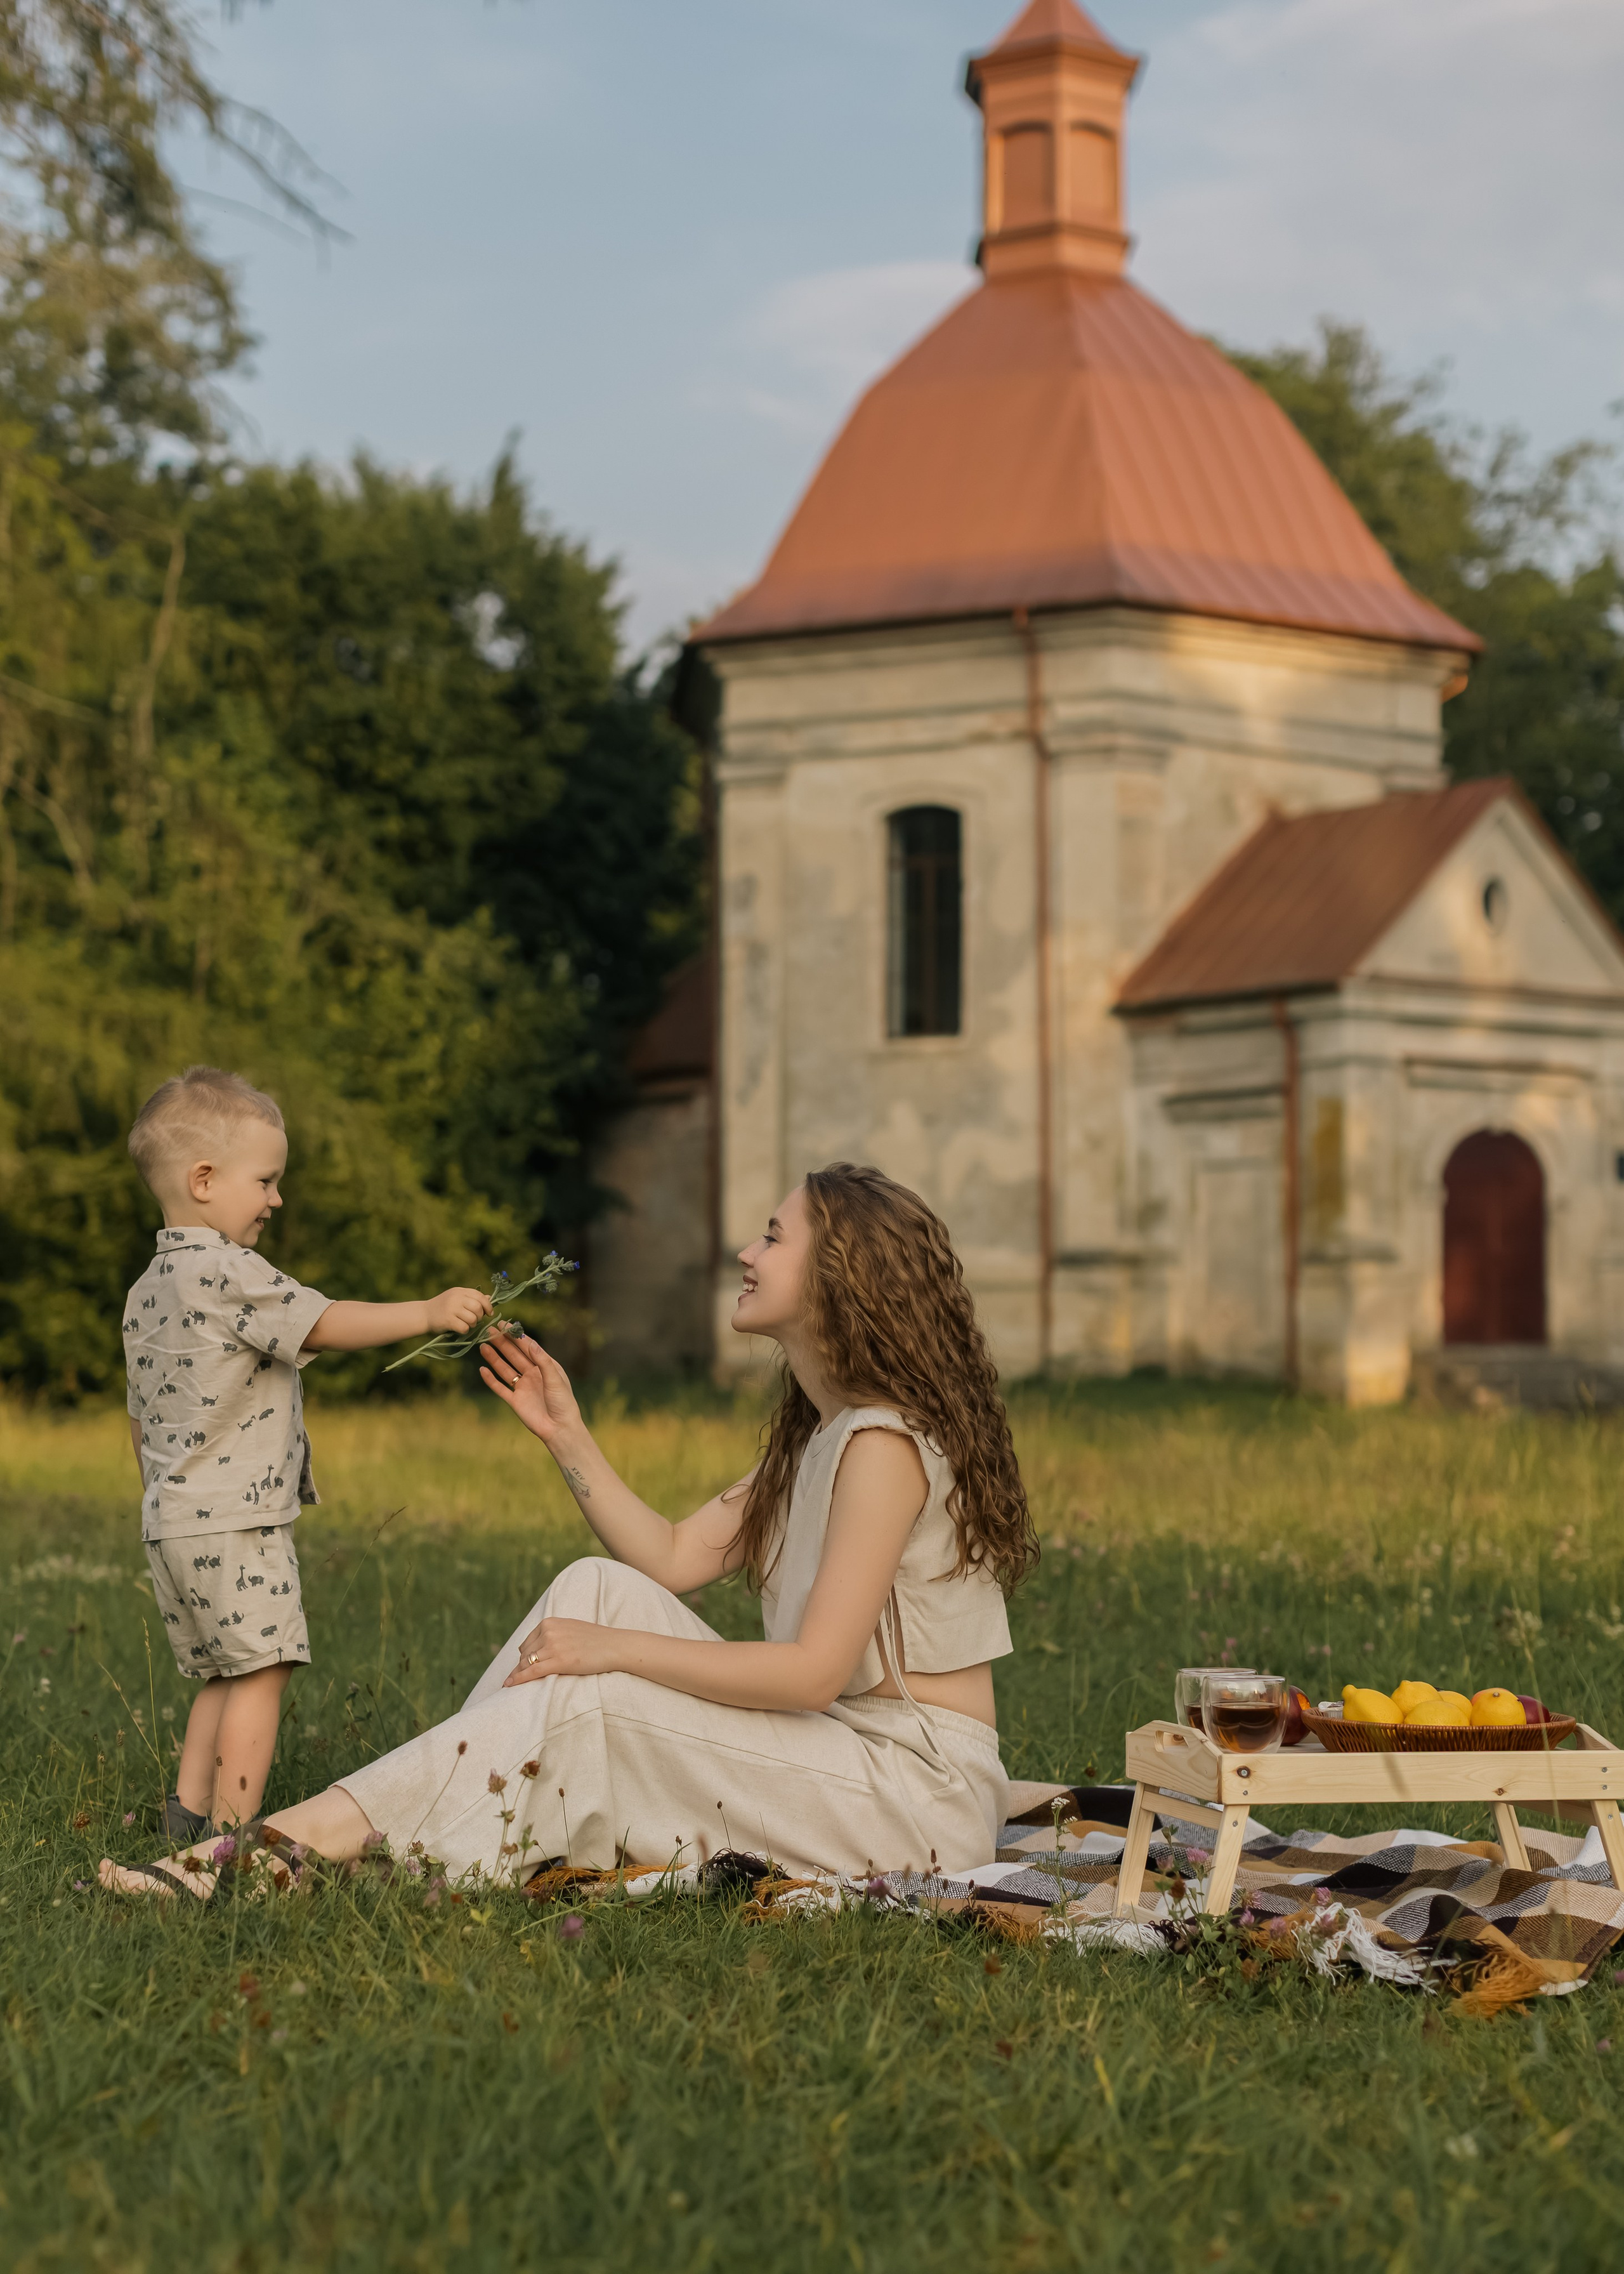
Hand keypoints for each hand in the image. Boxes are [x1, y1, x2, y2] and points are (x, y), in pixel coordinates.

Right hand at [426, 1286, 492, 1335]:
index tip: (489, 1313)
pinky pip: (464, 1327)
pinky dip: (464, 1330)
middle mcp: (456, 1298)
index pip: (480, 1296)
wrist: (424, 1314)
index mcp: (460, 1291)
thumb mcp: (457, 1298)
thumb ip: (472, 1298)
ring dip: (472, 1325)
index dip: (488, 1305)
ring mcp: (451, 1308)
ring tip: (466, 1324)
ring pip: (473, 1319)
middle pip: (478, 1308)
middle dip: (480, 1317)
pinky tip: (459, 1328)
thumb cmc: (443, 1307)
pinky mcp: (448, 1320)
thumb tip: (489, 1298)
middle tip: (474, 1320)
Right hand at [479, 1330, 583, 1452]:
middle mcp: (532, 1375)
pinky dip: (490, 1380)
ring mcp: (522, 1387)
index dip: (516, 1336)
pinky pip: (500, 1388)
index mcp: (544, 1367)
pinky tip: (482, 1370)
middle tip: (489, 1331)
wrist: (559, 1428)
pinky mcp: (514, 1401)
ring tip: (483, 1346)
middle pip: (514, 1356)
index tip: (504, 1325)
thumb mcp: (555, 1379)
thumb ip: (543, 1361)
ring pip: (504, 1369)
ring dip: (494, 1358)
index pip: (528, 1348)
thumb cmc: (563, 1402)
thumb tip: (531, 1342)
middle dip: (502, 1343)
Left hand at [503, 1616, 620, 1684]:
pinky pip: (532, 1671)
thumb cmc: (595, 1640)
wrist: (614, 1645)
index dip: (524, 1658)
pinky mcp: (559, 1661)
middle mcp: (548, 1632)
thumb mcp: (569, 1629)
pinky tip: (508, 1685)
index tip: (522, 1667)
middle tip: (521, 1679)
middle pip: (525, 1654)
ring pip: (526, 1663)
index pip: (527, 1643)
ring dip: (518, 1674)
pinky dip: (518, 1679)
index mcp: (549, 1622)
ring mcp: (553, 1646)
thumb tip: (538, 1647)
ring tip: (511, 1684)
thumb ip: (553, 1634)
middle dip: (522, 1667)